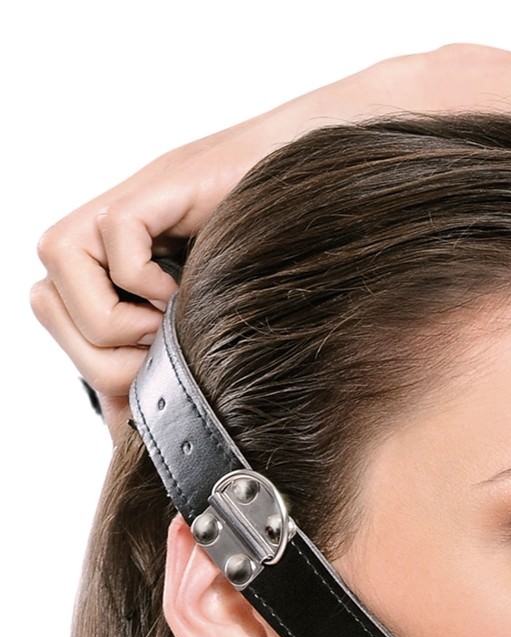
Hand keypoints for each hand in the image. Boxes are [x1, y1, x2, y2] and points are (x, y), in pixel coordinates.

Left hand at [29, 118, 297, 432]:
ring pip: (58, 268)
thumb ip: (165, 359)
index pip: (55, 315)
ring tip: (169, 322)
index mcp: (113, 270)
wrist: (319, 189)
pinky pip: (114, 239)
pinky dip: (145, 278)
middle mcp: (106, 239)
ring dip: (115, 317)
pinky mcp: (152, 192)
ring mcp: (124, 212)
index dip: (92, 363)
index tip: (151, 385)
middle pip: (45, 301)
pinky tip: (186, 287)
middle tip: (162, 354)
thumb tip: (128, 429)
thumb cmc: (275, 255)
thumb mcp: (208, 322)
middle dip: (102, 353)